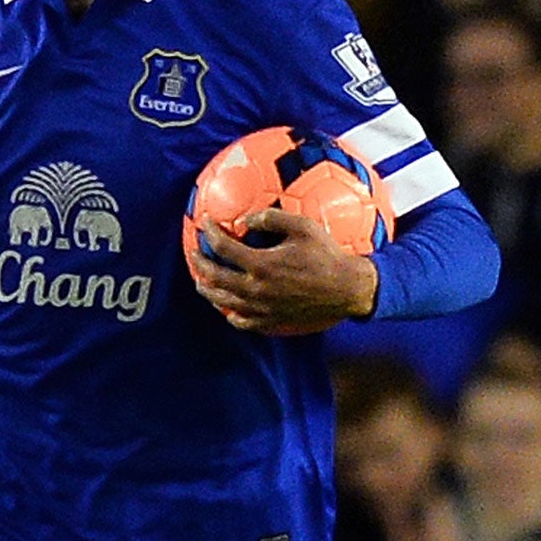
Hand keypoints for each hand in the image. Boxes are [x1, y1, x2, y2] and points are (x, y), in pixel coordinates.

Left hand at [190, 209, 377, 333]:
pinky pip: (241, 321)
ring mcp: (261, 309)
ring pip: (222, 302)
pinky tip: (226, 307)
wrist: (348, 289)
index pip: (223, 247)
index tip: (205, 224)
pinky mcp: (270, 322)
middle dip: (199, 263)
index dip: (210, 233)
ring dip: (207, 289)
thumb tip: (246, 218)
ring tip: (201, 281)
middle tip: (193, 253)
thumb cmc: (327, 256)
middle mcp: (256, 289)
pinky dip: (228, 313)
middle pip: (214, 277)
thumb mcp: (303, 227)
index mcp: (261, 264)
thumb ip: (272, 218)